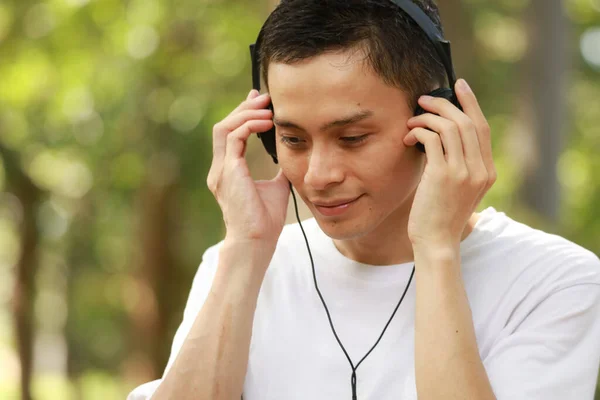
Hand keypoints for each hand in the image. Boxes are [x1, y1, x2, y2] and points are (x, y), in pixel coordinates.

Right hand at [207, 90, 289, 244]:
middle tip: (264, 97)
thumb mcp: (276, 187)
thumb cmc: (265, 220)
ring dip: (245, 114)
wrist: (257, 241)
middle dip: (244, 109)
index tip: (260, 103)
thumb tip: (291, 155)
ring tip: (266, 107)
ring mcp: (221, 170)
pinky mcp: (228, 171)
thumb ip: (279, 170)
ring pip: (225, 128)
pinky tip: (267, 123)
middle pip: (224, 127)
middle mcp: (220, 169)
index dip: (243, 115)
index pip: (230, 135)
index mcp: (228, 172)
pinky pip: (234, 137)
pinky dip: (249, 126)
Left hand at [403, 79, 496, 248]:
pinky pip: (432, 139)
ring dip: (427, 117)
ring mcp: (463, 172)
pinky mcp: (442, 176)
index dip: (470, 104)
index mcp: (487, 172)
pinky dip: (419, 131)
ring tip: (411, 119)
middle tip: (423, 99)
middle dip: (444, 104)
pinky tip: (408, 136)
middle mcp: (480, 170)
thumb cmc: (441, 216)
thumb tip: (441, 135)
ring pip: (450, 127)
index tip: (458, 86)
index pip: (482, 128)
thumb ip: (459, 165)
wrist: (436, 242)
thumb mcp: (459, 189)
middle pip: (467, 122)